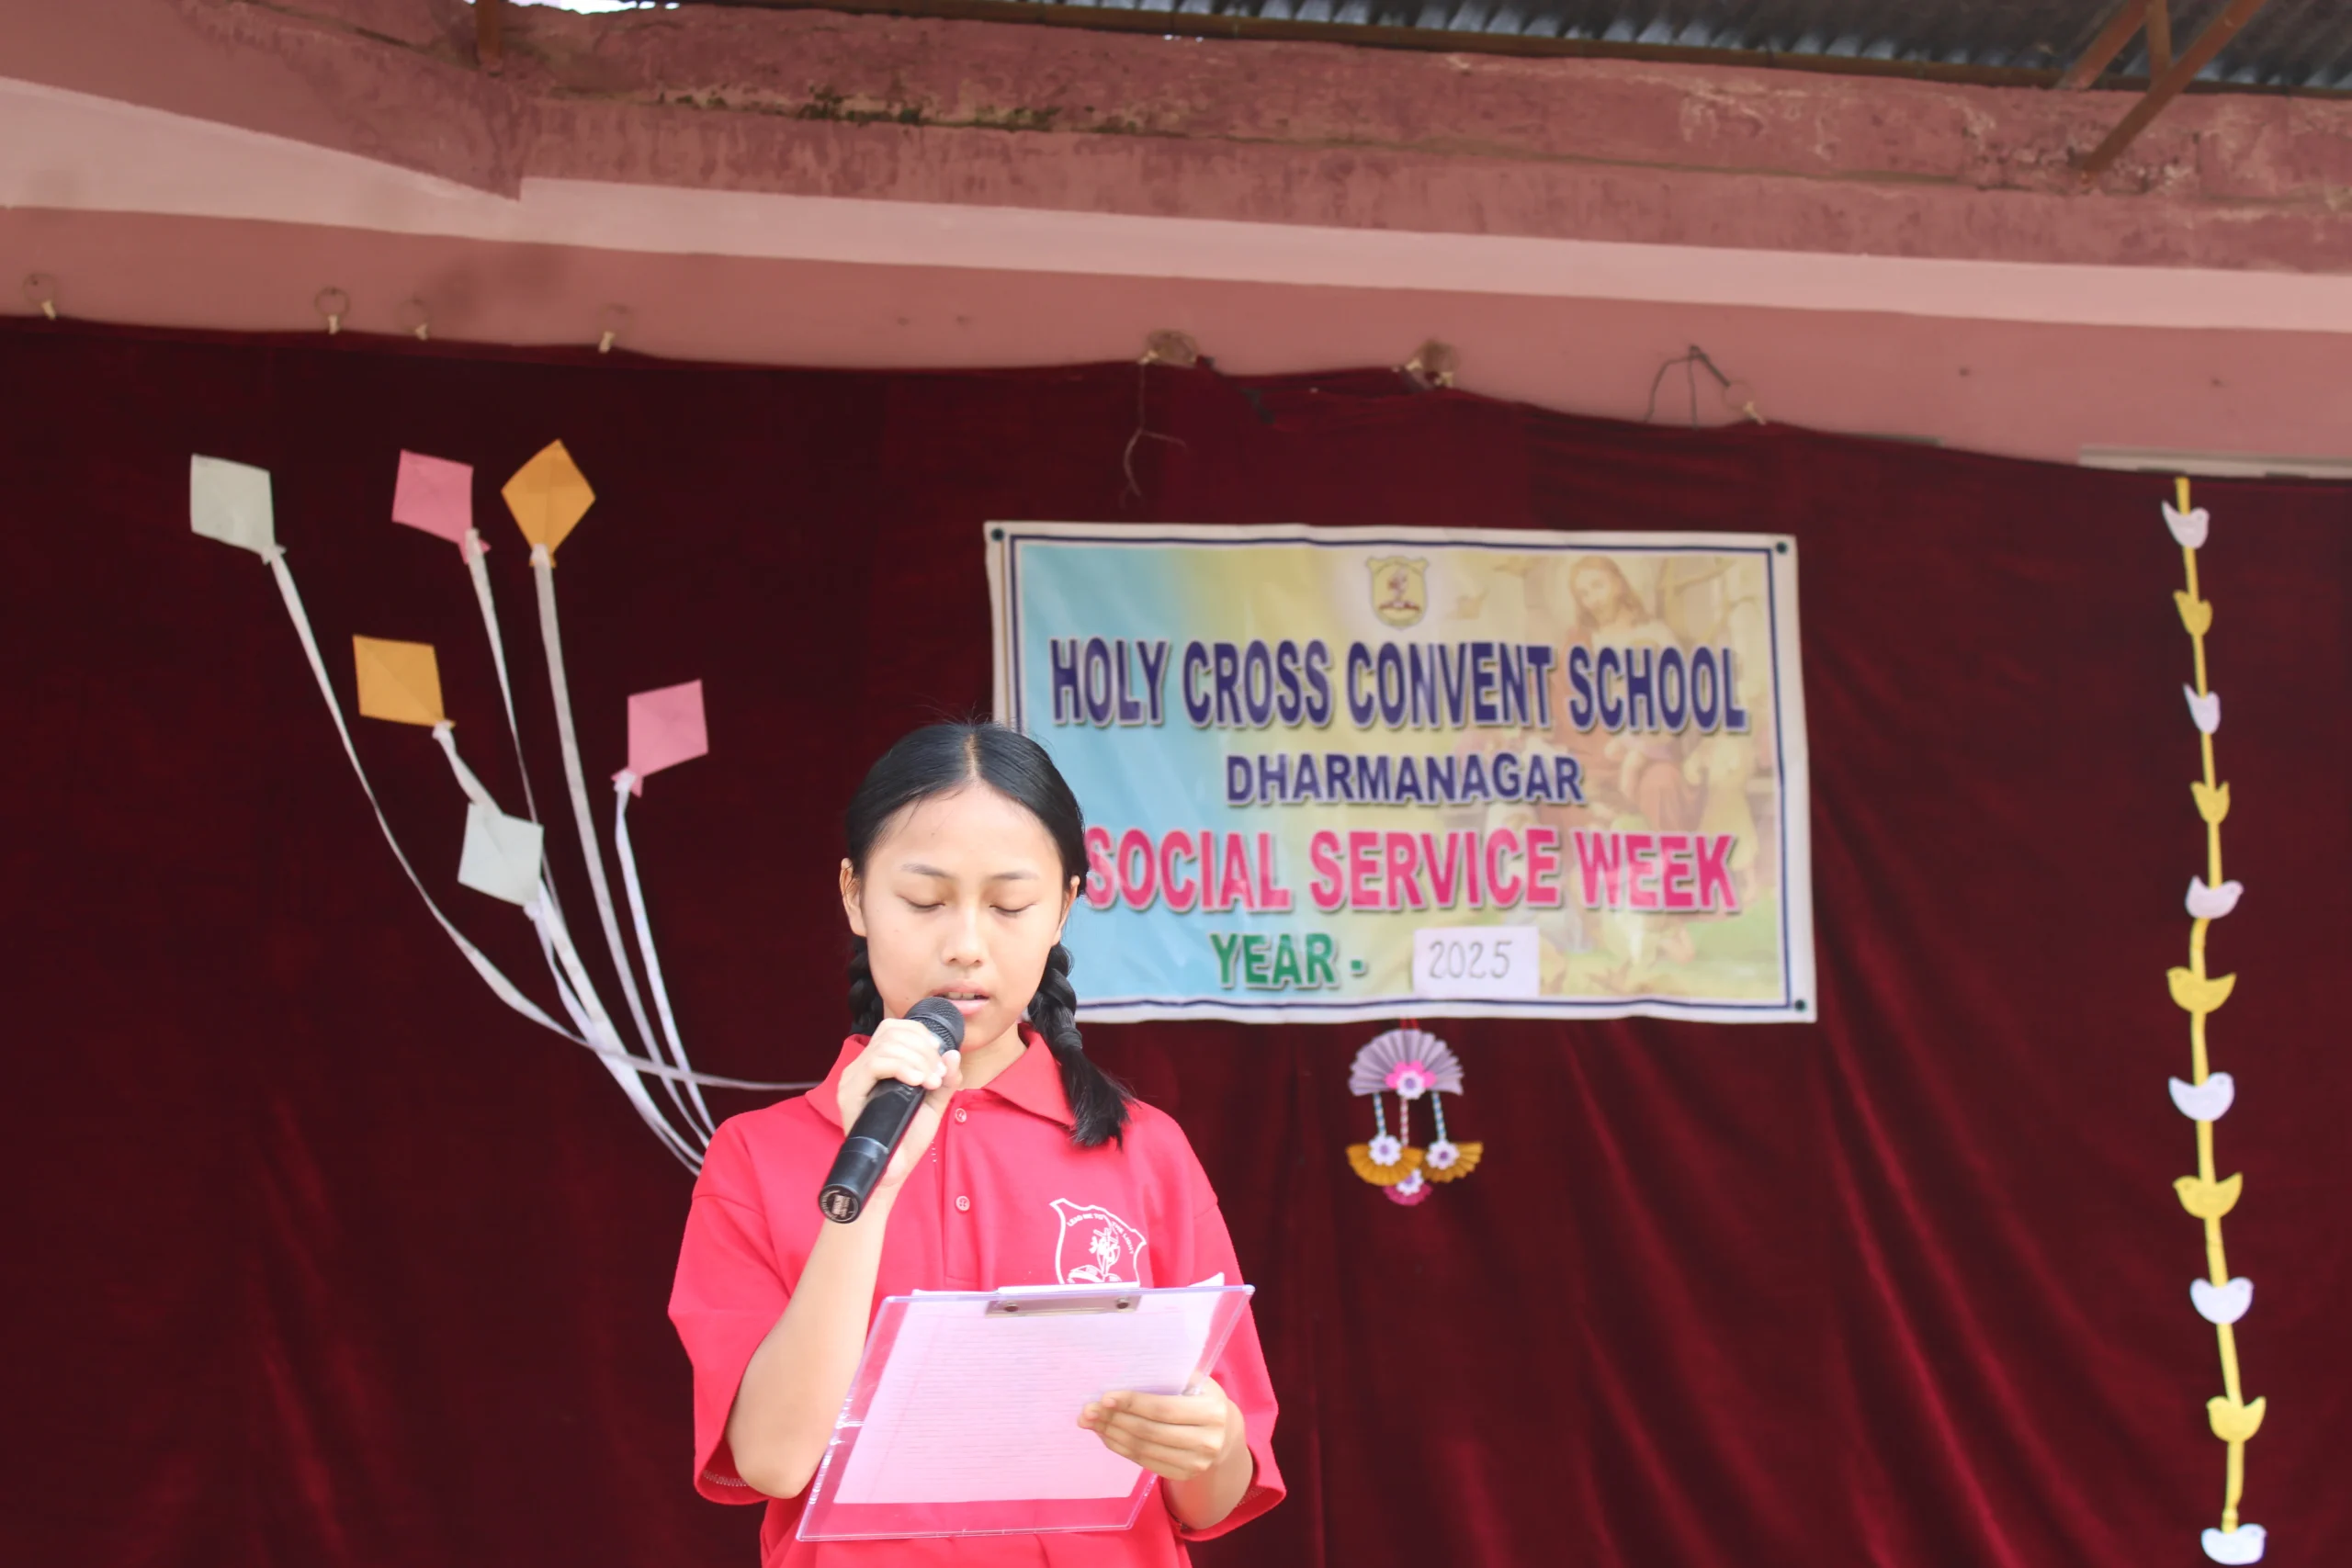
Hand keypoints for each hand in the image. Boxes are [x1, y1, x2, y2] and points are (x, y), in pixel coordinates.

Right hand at [836, 1017, 960, 1194]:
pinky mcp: (850, 1093)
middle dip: (923, 1050)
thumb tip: (953, 1053)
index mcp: (878, 1064)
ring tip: (930, 1081)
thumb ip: (945, 1079)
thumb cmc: (908, 1136)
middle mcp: (861, 1067)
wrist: (894, 1170)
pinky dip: (901, 1067)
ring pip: (885, 1046)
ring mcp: (853, 1078)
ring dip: (916, 1059)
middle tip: (938, 1075)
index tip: (939, 1056)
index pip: (894, 1028)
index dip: (920, 1034)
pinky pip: (874, 1064)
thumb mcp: (934, 1102)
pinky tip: (917, 1081)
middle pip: (891, 1032)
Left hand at [1078, 1379, 1241, 1482]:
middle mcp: (1207, 1441)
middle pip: (1149, 1431)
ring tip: (1091, 1423)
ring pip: (1143, 1449)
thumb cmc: (1202, 1398)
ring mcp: (1196, 1463)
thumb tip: (1126, 1370)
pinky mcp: (1183, 1475)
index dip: (1131, 1403)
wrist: (1224, 1434)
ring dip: (1112, 1435)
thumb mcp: (1197, 1382)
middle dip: (1114, 1420)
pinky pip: (1144, 1462)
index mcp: (1212, 1411)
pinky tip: (1107, 1436)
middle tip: (1087, 1411)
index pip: (1162, 1408)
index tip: (1104, 1397)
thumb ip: (1170, 1376)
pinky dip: (1121, 1449)